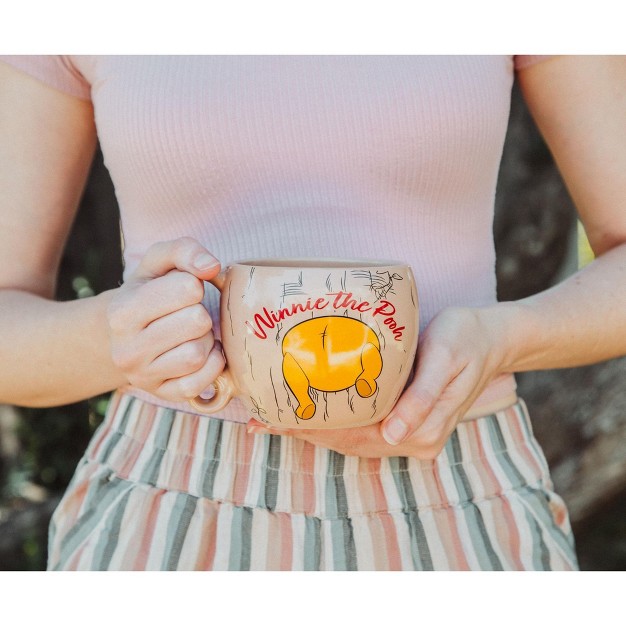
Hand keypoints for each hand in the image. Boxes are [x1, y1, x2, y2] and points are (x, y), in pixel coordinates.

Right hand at [106, 237, 225, 402]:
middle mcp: (126, 349)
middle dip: (201, 312)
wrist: (127, 336)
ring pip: (198, 354)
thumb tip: (211, 266)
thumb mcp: (158, 263)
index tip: (182, 290)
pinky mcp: (164, 395)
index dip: (194, 284)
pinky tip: (203, 353)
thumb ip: (184, 250)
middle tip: (190, 313)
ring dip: (206, 340)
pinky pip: (202, 382)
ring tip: (193, 333)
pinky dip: (212, 365)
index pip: (187, 288)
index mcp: (122, 311)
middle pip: (196, 322)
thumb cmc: (150, 292)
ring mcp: (144, 377)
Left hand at [247, 306, 511, 458]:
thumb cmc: (466, 339)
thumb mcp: (446, 360)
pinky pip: (361, 427)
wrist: (492, 338)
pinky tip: (310, 410)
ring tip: (272, 418)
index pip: (352, 436)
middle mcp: (411, 438)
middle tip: (259, 420)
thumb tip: (393, 434)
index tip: (273, 420)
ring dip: (312, 429)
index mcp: (420, 429)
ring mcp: (408, 432)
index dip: (310, 429)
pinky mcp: (405, 420)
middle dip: (302, 431)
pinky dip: (332, 421)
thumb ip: (422, 399)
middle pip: (346, 441)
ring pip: (350, 438)